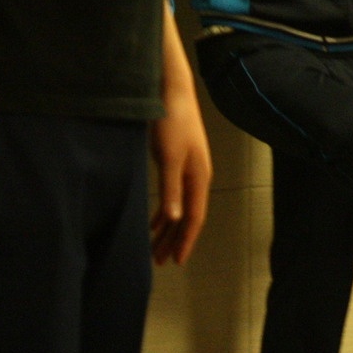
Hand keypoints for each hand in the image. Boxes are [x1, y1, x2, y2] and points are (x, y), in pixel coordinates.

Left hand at [149, 91, 212, 265]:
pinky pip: (174, 194)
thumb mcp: (169, 158)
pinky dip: (164, 211)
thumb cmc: (172, 124)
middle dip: (174, 239)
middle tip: (160, 261)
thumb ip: (171, 189)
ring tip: (155, 247)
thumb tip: (175, 219)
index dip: (186, 240)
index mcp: (199, 178)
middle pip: (187, 216)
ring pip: (180, 207)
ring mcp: (189, 169)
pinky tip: (154, 220)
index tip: (176, 261)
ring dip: (168, 228)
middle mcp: (197, 177)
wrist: (172, 92)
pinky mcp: (178, 161)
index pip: (194, 217)